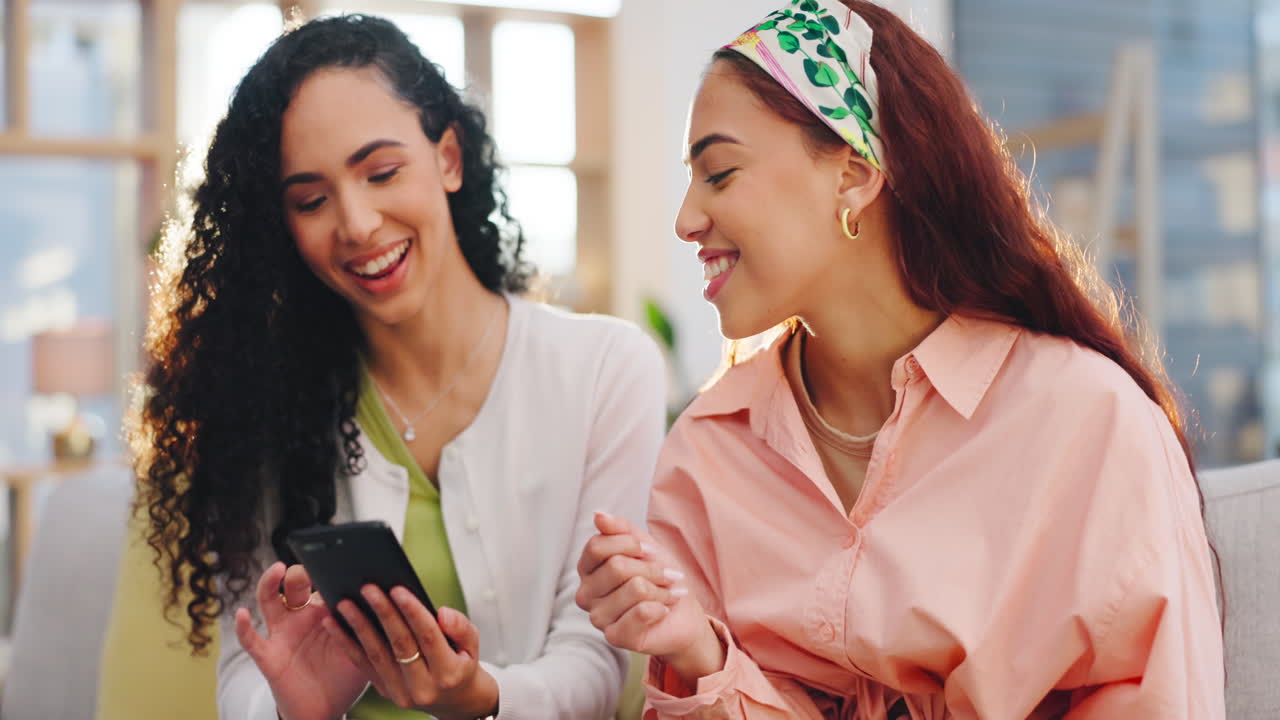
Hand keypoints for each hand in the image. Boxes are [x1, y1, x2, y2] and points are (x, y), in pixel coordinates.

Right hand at [235, 562, 370, 719]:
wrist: (326, 710)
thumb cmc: (346, 676)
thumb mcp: (366, 649)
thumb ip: (373, 627)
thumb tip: (392, 602)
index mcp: (327, 610)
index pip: (324, 580)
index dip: (328, 567)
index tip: (338, 554)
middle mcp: (302, 616)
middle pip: (295, 584)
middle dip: (301, 570)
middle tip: (311, 564)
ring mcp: (283, 633)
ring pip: (269, 600)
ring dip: (269, 582)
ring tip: (278, 569)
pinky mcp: (269, 655)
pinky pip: (251, 639)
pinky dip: (243, 626)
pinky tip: (241, 614)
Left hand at [322, 585, 498, 719]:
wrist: (454, 701)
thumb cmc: (462, 665)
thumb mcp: (473, 646)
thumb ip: (462, 628)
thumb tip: (442, 613)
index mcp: (448, 674)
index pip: (428, 637)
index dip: (413, 612)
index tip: (398, 588)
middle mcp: (422, 688)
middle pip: (400, 644)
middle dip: (383, 613)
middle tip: (368, 588)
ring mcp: (400, 693)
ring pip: (377, 655)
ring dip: (358, 627)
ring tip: (345, 604)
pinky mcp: (384, 691)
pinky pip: (363, 665)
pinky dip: (347, 643)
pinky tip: (333, 624)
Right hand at [575, 512, 723, 681]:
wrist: (681, 614)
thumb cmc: (659, 577)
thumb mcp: (643, 546)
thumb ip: (621, 529)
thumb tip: (598, 515)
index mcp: (588, 569)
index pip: (597, 546)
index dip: (630, 544)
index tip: (650, 550)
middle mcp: (586, 594)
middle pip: (617, 567)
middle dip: (652, 568)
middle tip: (667, 575)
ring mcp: (598, 617)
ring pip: (635, 588)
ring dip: (661, 589)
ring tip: (667, 594)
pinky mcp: (615, 637)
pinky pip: (641, 612)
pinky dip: (661, 606)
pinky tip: (663, 610)